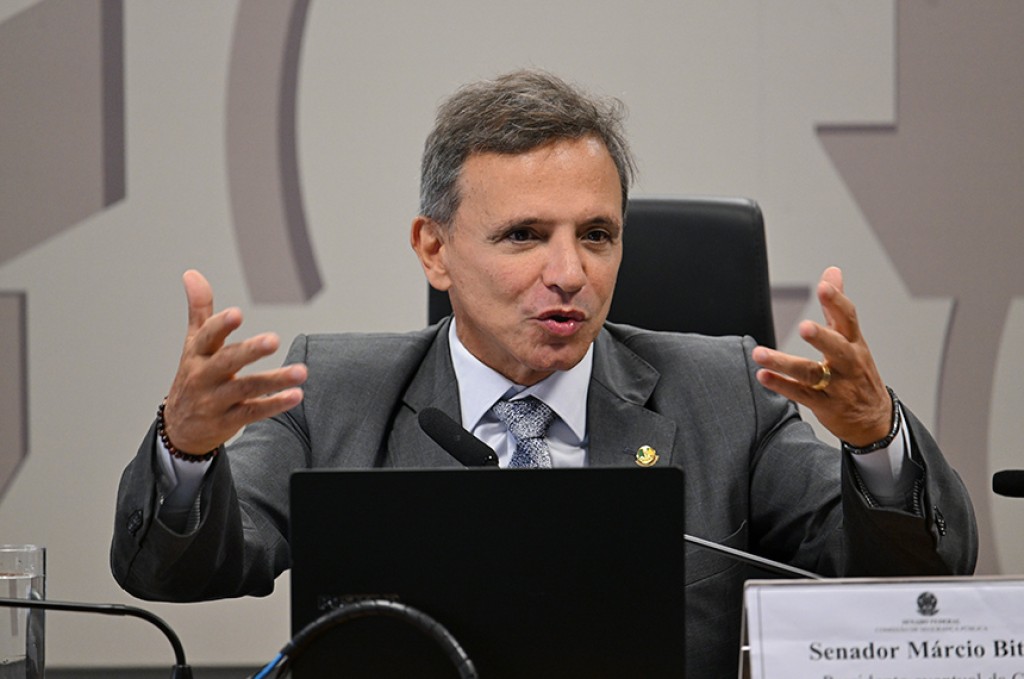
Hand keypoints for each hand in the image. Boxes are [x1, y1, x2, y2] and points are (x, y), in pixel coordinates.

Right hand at [162, 270, 306, 453]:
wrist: (180, 429)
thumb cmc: (193, 377)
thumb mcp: (193, 344)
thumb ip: (199, 309)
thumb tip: (192, 273)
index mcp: (197, 354)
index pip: (206, 336)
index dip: (220, 325)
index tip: (237, 313)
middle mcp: (204, 376)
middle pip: (227, 362)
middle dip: (250, 351)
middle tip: (274, 340)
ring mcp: (215, 400)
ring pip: (245, 388)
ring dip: (274, 380)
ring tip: (301, 372)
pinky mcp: (229, 420)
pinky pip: (253, 411)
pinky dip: (274, 404)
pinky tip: (296, 395)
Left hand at [751, 267, 891, 446]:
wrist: (875, 419)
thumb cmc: (859, 373)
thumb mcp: (852, 339)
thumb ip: (835, 306)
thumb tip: (832, 272)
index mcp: (854, 343)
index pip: (848, 318)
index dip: (837, 302)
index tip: (824, 286)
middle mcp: (847, 363)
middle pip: (836, 348)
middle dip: (821, 337)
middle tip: (804, 327)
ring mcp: (837, 386)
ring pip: (810, 373)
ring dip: (784, 363)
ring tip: (760, 354)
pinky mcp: (824, 405)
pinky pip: (801, 394)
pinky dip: (781, 385)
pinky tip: (762, 376)